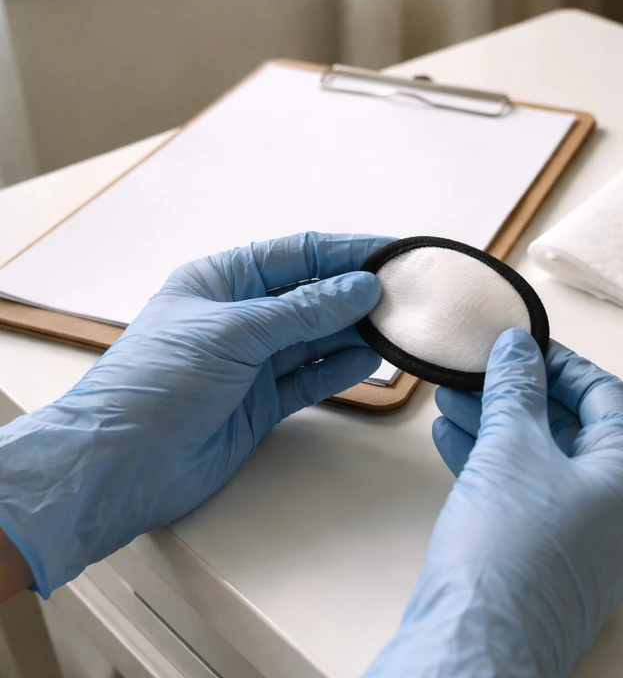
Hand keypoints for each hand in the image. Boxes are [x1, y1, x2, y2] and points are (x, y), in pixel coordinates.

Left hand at [0, 232, 389, 596]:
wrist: (120, 467)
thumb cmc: (158, 382)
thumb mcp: (233, 332)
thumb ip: (303, 311)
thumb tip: (364, 287)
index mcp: (222, 281)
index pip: (297, 254)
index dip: (347, 251)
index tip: (395, 252)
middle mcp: (240, 317)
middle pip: (312, 295)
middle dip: (357, 293)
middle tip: (408, 293)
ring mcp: (252, 362)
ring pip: (317, 338)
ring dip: (354, 332)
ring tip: (398, 327)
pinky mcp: (262, 403)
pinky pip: (311, 379)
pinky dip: (339, 371)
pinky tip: (369, 362)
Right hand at [366, 329, 622, 676]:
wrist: (477, 645)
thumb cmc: (509, 546)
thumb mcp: (512, 446)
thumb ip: (517, 388)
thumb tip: (517, 347)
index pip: (605, 396)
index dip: (560, 362)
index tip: (520, 344)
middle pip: (574, 430)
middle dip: (520, 396)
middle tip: (479, 371)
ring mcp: (590, 545)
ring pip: (546, 466)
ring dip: (500, 428)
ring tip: (453, 399)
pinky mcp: (552, 567)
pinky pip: (531, 500)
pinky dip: (496, 468)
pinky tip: (454, 441)